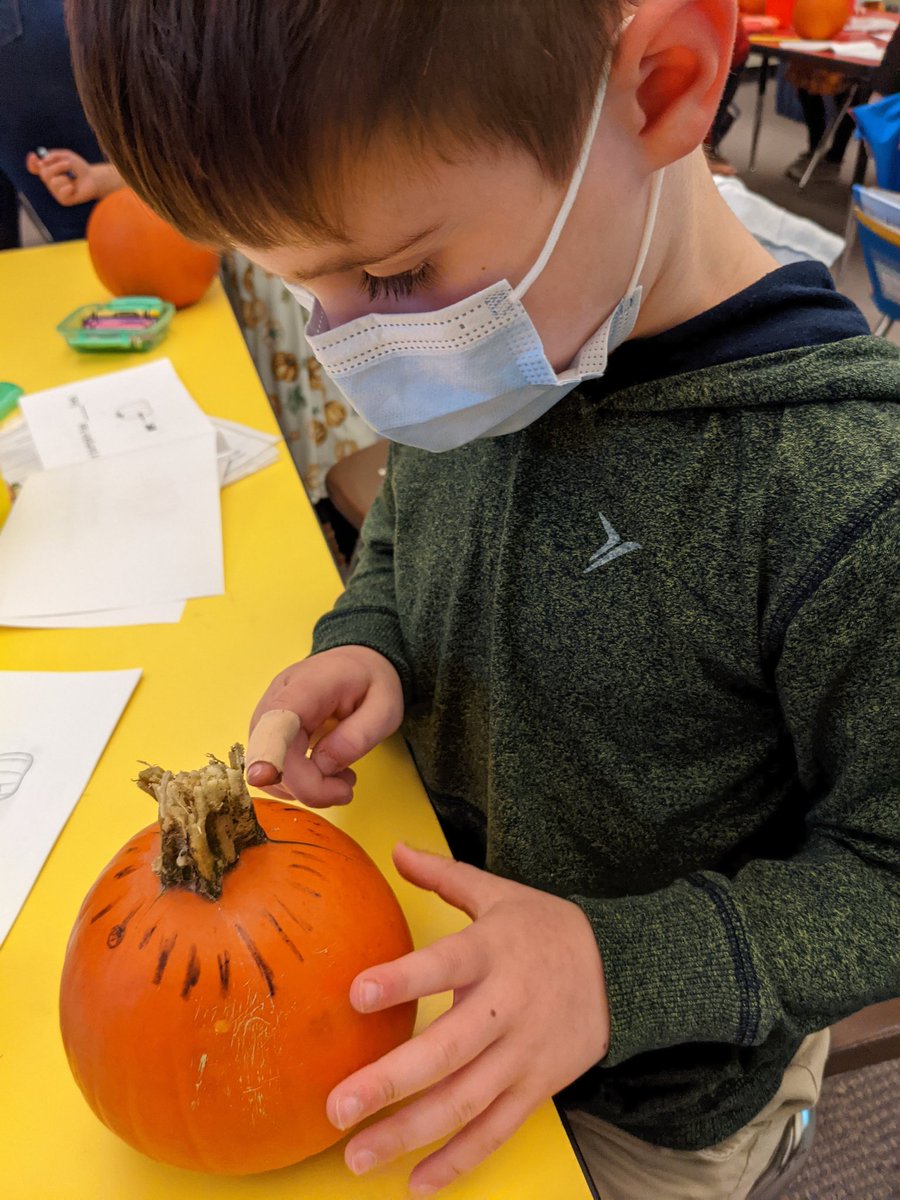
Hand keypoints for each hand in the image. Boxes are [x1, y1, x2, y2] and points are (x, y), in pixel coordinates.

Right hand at [26, 151, 122, 204]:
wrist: (94, 179)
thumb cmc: (80, 168)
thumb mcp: (67, 156)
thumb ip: (54, 155)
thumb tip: (42, 161)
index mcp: (48, 170)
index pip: (34, 168)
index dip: (32, 163)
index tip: (33, 156)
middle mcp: (50, 182)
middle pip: (44, 173)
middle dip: (56, 167)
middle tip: (68, 165)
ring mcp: (56, 192)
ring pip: (53, 182)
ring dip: (65, 177)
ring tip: (73, 178)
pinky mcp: (63, 200)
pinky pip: (61, 192)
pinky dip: (69, 187)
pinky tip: (74, 188)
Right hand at [246, 646, 403, 805]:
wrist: (357, 661)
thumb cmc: (371, 681)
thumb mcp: (385, 707)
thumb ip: (358, 736)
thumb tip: (323, 765)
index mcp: (308, 685)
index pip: (277, 720)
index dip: (267, 751)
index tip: (265, 777)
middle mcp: (277, 699)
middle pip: (273, 756)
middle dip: (309, 786)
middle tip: (346, 789)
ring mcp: (268, 717)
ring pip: (271, 769)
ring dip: (306, 786)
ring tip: (342, 775)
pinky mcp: (268, 734)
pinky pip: (274, 769)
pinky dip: (298, 781)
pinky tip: (325, 771)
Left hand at [327, 844, 609, 1195]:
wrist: (623, 970)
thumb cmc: (545, 929)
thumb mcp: (499, 894)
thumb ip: (444, 876)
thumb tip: (395, 849)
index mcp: (494, 950)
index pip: (445, 964)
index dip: (404, 980)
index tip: (357, 993)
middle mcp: (508, 1007)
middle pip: (449, 1050)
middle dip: (391, 1082)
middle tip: (338, 1107)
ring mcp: (524, 1055)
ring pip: (466, 1102)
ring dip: (410, 1134)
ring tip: (357, 1158)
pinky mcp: (537, 1089)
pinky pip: (495, 1132)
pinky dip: (457, 1161)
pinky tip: (414, 1184)